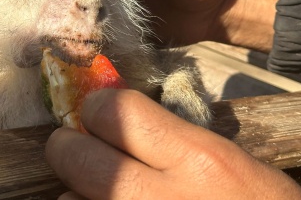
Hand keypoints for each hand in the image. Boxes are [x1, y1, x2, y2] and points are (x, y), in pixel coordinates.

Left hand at [45, 89, 300, 198]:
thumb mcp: (232, 166)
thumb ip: (174, 141)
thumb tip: (115, 118)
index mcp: (198, 159)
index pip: (115, 111)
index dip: (99, 108)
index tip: (97, 114)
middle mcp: (159, 199)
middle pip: (76, 157)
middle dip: (67, 146)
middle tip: (73, 149)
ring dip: (75, 194)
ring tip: (97, 194)